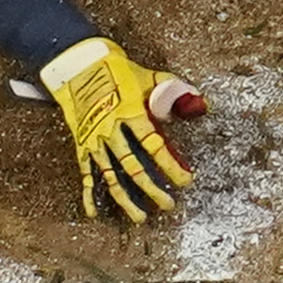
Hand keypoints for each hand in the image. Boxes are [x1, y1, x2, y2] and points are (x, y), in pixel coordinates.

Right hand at [36, 37, 205, 219]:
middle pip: (133, 167)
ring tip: (140, 217)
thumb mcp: (150, 77)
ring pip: (111, 176)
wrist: (80, 65)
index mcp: (131, 113)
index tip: (186, 181)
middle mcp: (112, 130)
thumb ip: (174, 93)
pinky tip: (94, 213)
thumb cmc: (121, 71)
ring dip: (126, 199)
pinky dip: (89, 194)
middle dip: (152, 189)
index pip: (155, 146)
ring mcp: (95, 140)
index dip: (171, 166)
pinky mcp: (81, 145)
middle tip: (168, 204)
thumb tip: (202, 105)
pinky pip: (85, 173)